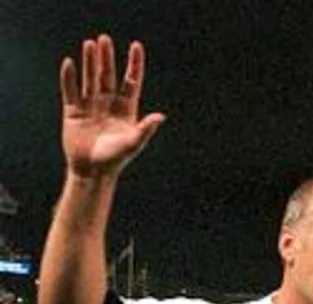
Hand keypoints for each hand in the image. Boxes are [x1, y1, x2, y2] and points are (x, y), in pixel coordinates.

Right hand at [60, 34, 164, 178]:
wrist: (92, 172)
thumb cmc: (115, 160)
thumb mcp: (133, 143)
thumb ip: (146, 129)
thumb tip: (161, 116)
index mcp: (126, 110)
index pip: (131, 82)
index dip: (134, 65)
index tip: (136, 46)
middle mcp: (108, 105)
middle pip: (108, 76)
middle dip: (107, 59)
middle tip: (105, 39)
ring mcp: (91, 107)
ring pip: (90, 79)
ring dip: (90, 62)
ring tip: (90, 44)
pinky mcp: (74, 112)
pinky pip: (71, 91)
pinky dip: (69, 78)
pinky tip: (69, 64)